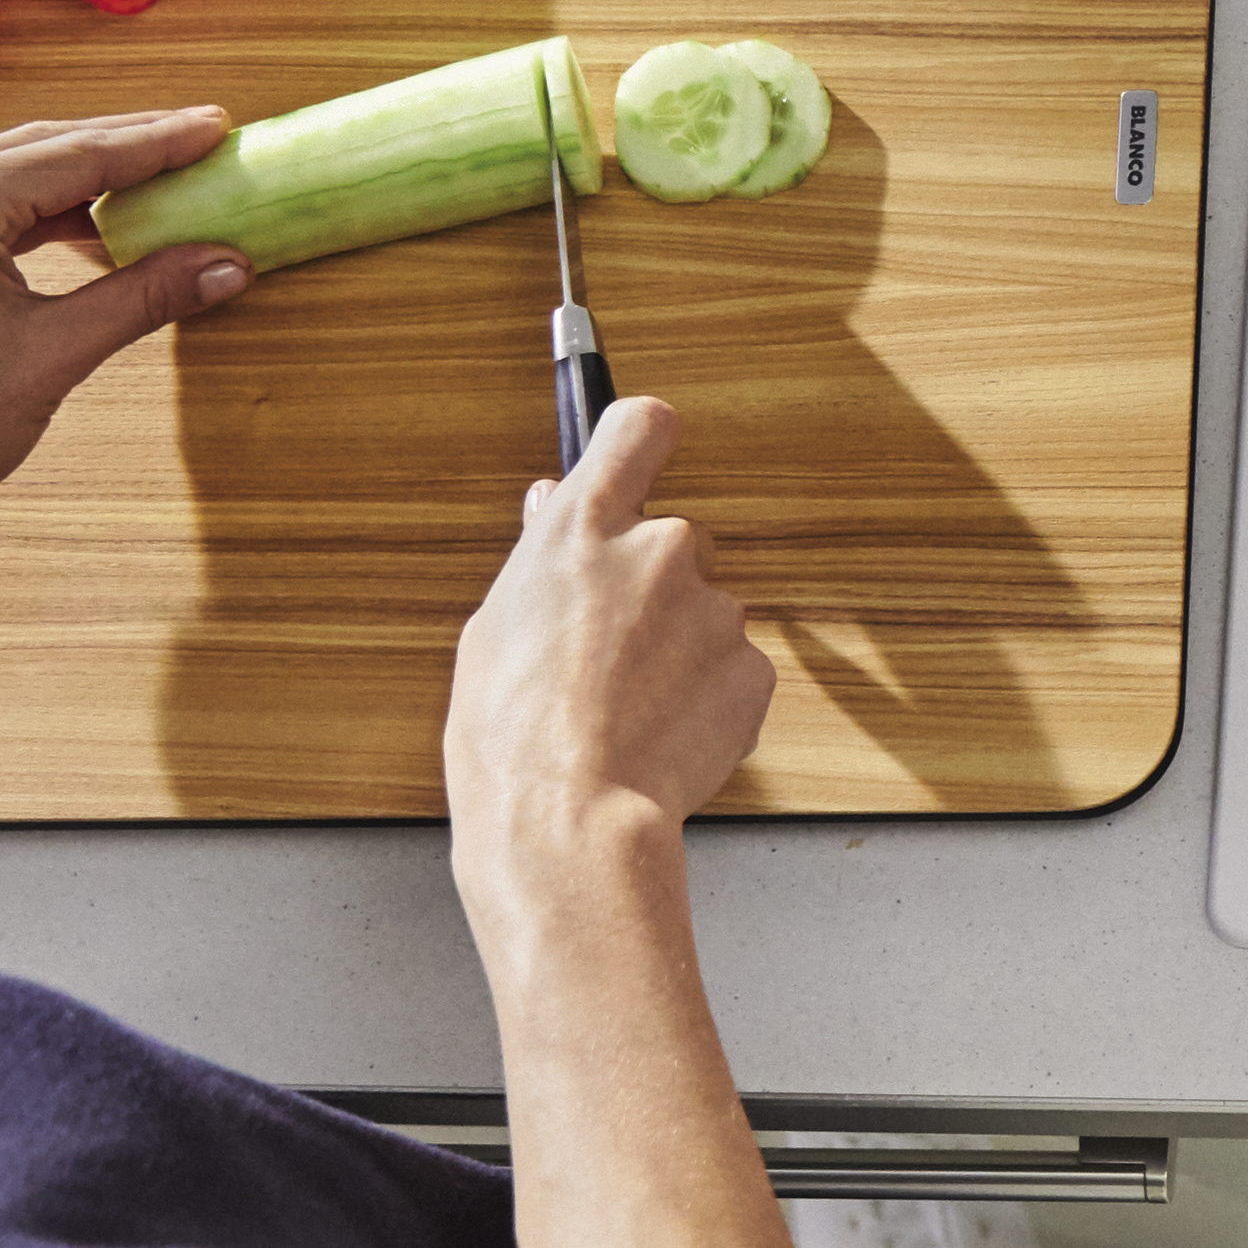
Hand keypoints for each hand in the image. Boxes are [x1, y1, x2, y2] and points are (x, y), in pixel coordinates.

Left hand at [0, 103, 248, 568]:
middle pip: (40, 149)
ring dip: (80, 177)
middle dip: (124, 148)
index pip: (75, 156)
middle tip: (197, 141)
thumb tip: (223, 264)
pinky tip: (86, 222)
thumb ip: (143, 295)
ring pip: (7, 171)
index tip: (211, 128)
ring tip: (155, 180)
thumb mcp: (54, 353)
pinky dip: (34, 209)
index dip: (155, 143)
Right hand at [444, 391, 775, 872]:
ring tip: (622, 712)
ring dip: (676, 652)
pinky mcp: (753, 670)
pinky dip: (705, 701)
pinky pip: (730, 673)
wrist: (569, 819)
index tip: (642, 452)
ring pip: (702, 618)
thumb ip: (538, 557)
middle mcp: (661, 550)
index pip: (639, 428)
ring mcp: (715, 609)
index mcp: (584, 528)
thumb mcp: (494, 627)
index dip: (643, 441)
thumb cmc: (511, 735)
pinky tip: (658, 737)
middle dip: (651, 587)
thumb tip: (550, 505)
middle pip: (673, 542)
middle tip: (606, 654)